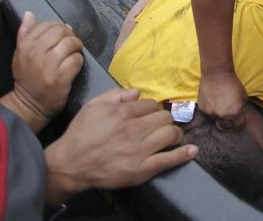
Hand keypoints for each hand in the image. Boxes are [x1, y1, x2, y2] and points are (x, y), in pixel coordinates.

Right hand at [3, 11, 83, 131]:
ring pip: (71, 44)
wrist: (29, 104)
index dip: (59, 27)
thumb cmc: (27, 77)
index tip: (62, 35)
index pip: (48, 24)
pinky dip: (79, 61)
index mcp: (26, 45)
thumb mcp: (20, 54)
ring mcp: (49, 66)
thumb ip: (25, 33)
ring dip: (77, 47)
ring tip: (74, 53)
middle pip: (62, 31)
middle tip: (71, 44)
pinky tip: (74, 65)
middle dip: (70, 35)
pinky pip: (77, 60)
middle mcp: (36, 53)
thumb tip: (30, 13)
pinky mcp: (61, 78)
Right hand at [44, 88, 198, 204]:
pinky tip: (192, 150)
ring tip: (173, 136)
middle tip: (161, 125)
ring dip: (175, 133)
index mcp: (124, 113)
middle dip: (165, 119)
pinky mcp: (143, 169)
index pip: (151, 105)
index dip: (153, 109)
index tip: (150, 114)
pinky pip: (169, 159)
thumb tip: (138, 92)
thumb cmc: (80, 134)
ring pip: (171, 134)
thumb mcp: (93, 106)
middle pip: (165, 118)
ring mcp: (140, 150)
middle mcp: (135, 129)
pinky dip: (184, 154)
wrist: (70, 165)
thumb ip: (116, 95)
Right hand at [198, 70, 247, 128]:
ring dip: (218, 115)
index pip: (238, 124)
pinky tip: (213, 101)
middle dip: (228, 120)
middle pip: (226, 125)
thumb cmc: (232, 83)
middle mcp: (222, 116)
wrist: (217, 73)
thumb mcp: (243, 96)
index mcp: (234, 113)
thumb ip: (242, 107)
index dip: (239, 120)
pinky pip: (207, 113)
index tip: (238, 117)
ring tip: (220, 105)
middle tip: (229, 113)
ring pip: (215, 119)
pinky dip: (210, 110)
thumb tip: (241, 113)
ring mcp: (211, 113)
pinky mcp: (202, 109)